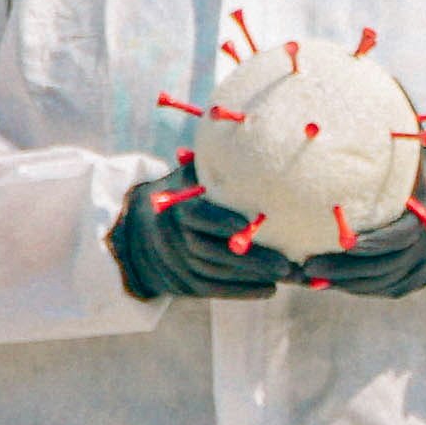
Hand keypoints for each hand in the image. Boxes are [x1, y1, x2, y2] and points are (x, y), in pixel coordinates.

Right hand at [110, 162, 288, 301]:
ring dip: (251, 277)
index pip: (196, 215)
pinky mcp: (181, 283)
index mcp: (175, 206)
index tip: (252, 223)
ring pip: (214, 274)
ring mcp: (174, 262)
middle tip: (289, 264)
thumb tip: (244, 133)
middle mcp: (171, 237)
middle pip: (210, 252)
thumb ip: (212, 166)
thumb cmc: (179, 195)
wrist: (137, 232)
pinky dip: (241, 291)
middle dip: (250, 260)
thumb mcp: (187, 177)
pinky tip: (270, 289)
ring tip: (288, 275)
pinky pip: (212, 290)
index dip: (220, 220)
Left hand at [293, 155, 425, 295]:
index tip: (345, 240)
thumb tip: (381, 106)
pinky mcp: (407, 285)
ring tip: (305, 275)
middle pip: (381, 268)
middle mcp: (423, 253)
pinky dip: (351, 288)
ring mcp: (416, 273)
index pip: (399, 238)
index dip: (373, 243)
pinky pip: (377, 290)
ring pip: (375, 284)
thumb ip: (403, 147)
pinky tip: (322, 283)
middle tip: (307, 264)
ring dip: (341, 283)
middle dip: (344, 270)